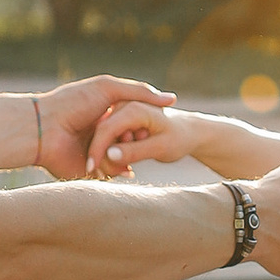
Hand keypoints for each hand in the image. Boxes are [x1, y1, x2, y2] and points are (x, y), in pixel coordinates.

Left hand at [34, 73, 173, 179]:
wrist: (45, 127)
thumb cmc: (74, 103)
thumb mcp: (108, 88)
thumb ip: (140, 92)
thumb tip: (172, 100)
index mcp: (105, 115)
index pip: (134, 123)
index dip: (145, 126)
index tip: (157, 124)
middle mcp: (100, 134)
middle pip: (130, 143)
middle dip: (140, 144)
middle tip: (145, 142)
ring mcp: (95, 153)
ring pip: (122, 160)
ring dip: (129, 158)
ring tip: (132, 153)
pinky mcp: (88, 170)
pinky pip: (109, 174)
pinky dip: (118, 171)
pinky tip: (126, 168)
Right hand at [88, 97, 206, 176]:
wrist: (188, 132)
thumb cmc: (179, 138)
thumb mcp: (161, 147)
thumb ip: (136, 150)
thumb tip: (109, 155)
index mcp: (135, 107)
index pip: (106, 129)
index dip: (96, 150)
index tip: (91, 170)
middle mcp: (125, 105)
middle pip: (101, 132)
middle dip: (101, 155)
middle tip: (114, 174)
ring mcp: (121, 112)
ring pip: (103, 136)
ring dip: (108, 156)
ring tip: (127, 168)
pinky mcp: (120, 122)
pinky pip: (109, 139)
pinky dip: (112, 153)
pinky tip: (125, 164)